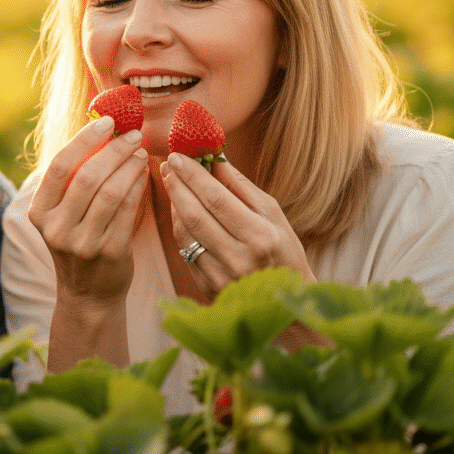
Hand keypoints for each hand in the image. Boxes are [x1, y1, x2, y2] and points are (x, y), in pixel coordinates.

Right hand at [28, 116, 148, 370]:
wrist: (88, 294)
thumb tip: (103, 131)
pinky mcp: (109, 253)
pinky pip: (128, 211)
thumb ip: (74, 179)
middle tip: (133, 136)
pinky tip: (145, 174)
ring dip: (129, 166)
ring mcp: (83, 243)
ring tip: (141, 152)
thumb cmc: (79, 242)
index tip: (108, 122)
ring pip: (110, 192)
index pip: (59, 166)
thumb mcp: (64, 214)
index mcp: (40, 213)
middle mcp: (57, 229)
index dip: (84, 140)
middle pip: (87, 177)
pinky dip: (138, 186)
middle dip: (114, 151)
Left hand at [160, 153, 313, 299]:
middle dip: (177, 186)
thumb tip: (214, 157)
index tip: (177, 156)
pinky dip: (179, 227)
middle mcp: (239, 259)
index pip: (216, 199)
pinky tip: (180, 211)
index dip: (193, 176)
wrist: (285, 298)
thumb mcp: (271, 212)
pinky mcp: (207, 288)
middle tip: (168, 165)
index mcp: (259, 237)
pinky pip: (184, 251)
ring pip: (185, 234)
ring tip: (173, 183)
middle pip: (195, 216)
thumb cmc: (282, 247)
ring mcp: (221, 277)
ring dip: (174, 205)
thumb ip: (240, 185)